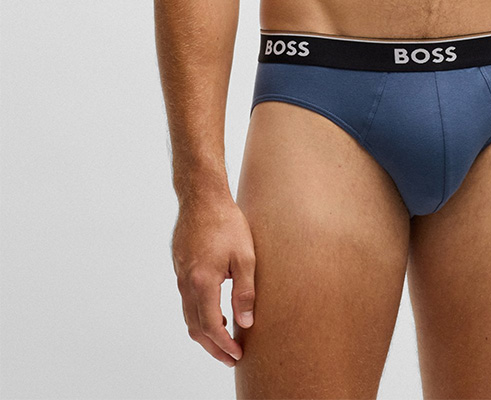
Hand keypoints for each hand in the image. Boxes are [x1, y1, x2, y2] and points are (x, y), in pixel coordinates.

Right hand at [171, 190, 256, 366]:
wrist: (202, 197)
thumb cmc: (226, 223)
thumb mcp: (245, 257)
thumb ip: (245, 292)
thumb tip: (246, 322)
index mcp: (202, 282)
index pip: (211, 326)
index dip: (224, 345)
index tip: (236, 355)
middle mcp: (186, 283)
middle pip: (196, 327)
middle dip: (213, 346)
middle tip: (230, 357)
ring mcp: (180, 275)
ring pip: (189, 315)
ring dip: (205, 331)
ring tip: (226, 337)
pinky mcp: (180, 268)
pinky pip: (187, 300)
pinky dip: (200, 314)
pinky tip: (216, 310)